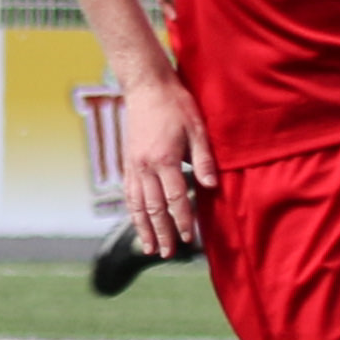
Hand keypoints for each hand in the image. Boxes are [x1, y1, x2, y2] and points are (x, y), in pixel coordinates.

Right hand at [119, 73, 216, 256]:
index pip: (175, 198)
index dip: (183, 220)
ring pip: (136, 204)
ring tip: (149, 248)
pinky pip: (128, 193)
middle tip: (168, 253)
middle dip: (162, 232)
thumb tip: (212, 186)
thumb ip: (204, 159)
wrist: (146, 86)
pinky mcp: (127, 162)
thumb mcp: (197, 128)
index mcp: (164, 159)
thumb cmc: (175, 104)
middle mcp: (145, 166)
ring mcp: (133, 165)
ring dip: (143, 228)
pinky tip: (137, 223)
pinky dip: (132, 212)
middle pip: (153, 208)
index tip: (189, 238)